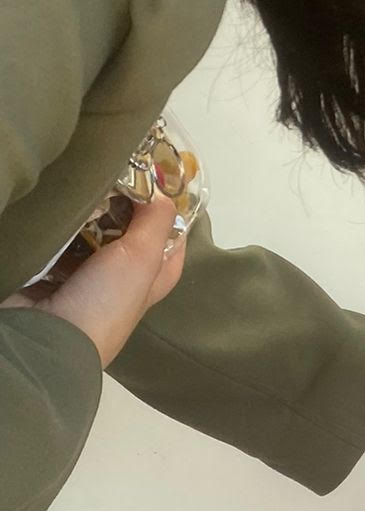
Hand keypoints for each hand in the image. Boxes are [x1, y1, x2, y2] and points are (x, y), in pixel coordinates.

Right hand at [0, 197, 184, 368]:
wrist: (46, 336)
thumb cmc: (105, 301)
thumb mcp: (143, 258)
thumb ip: (156, 222)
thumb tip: (161, 190)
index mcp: (152, 281)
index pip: (171, 242)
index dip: (168, 214)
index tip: (156, 181)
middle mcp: (121, 281)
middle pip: (127, 234)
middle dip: (120, 207)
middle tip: (110, 174)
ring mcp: (83, 278)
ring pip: (90, 235)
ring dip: (86, 214)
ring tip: (81, 183)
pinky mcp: (50, 275)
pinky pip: (58, 243)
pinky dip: (59, 227)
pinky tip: (57, 207)